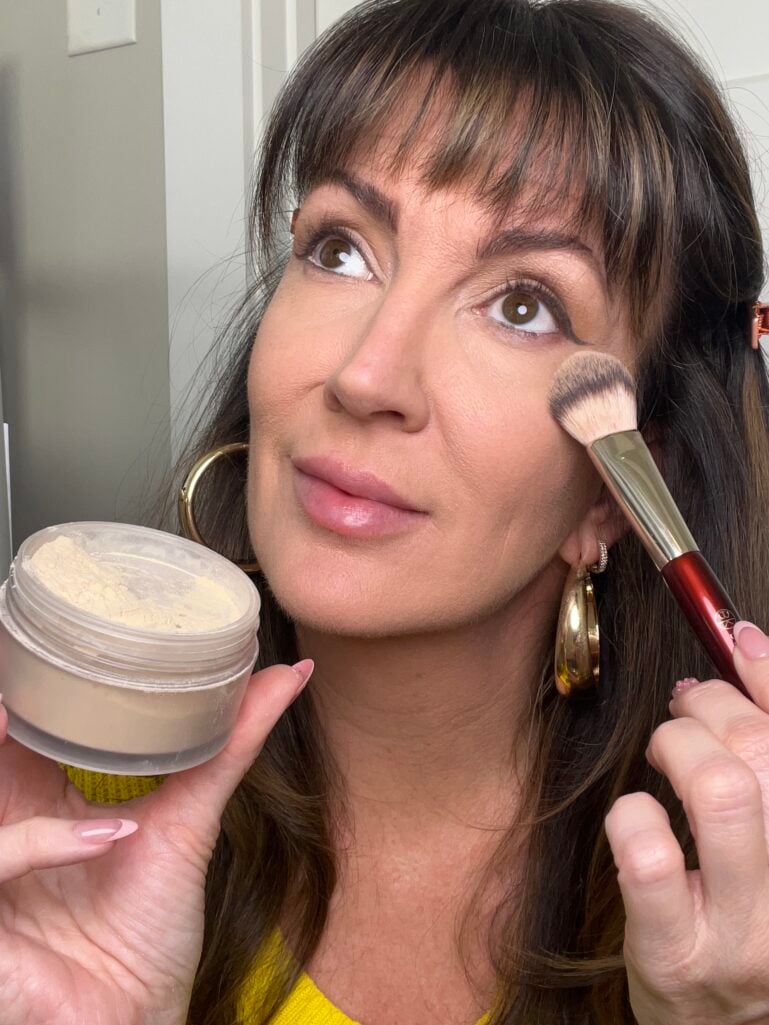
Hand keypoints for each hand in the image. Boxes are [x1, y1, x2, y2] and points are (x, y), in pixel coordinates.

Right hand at [0, 656, 312, 1024]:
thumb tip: (293, 671)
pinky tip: (108, 837)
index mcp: (37, 799)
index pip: (20, 723)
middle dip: (0, 704)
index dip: (25, 680)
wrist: (139, 1016)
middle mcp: (4, 826)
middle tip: (22, 659)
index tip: (48, 631)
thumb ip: (233, 742)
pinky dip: (40, 846)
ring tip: (14, 713)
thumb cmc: (150, 927)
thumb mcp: (191, 819)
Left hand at [604, 621, 768, 1024]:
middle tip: (683, 707)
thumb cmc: (744, 910)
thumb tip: (748, 643)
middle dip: (709, 707)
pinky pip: (651, 856)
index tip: (737, 641)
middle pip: (762, 756)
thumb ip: (763, 743)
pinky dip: (632, 814)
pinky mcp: (679, 957)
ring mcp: (749, 936)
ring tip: (665, 755)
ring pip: (721, 792)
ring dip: (677, 748)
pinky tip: (637, 817)